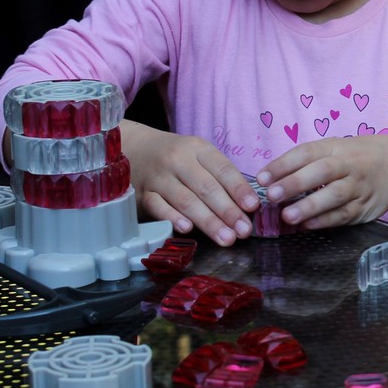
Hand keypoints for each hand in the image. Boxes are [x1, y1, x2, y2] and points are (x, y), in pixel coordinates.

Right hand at [124, 121, 257, 245]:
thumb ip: (219, 177)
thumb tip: (247, 205)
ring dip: (208, 221)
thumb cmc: (176, 158)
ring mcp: (159, 177)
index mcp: (198, 149)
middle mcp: (178, 160)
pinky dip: (172, 218)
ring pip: (186, 200)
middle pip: (206, 187)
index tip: (253, 207)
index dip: (239, 189)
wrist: (134, 149)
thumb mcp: (198, 156)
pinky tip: (187, 229)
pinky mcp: (143, 193)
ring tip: (226, 238)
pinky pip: (158, 207)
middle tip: (244, 231)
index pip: (223, 169)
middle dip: (228, 211)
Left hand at [256, 135, 387, 229]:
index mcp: (336, 148)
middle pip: (322, 171)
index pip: (307, 152)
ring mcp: (359, 186)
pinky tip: (307, 225)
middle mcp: (348, 165)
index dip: (283, 164)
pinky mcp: (365, 207)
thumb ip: (306, 162)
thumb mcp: (335, 149)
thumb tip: (267, 179)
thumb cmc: (356, 158)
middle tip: (271, 196)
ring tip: (287, 216)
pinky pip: (344, 214)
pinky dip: (325, 221)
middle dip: (295, 183)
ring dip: (310, 206)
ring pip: (334, 196)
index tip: (261, 178)